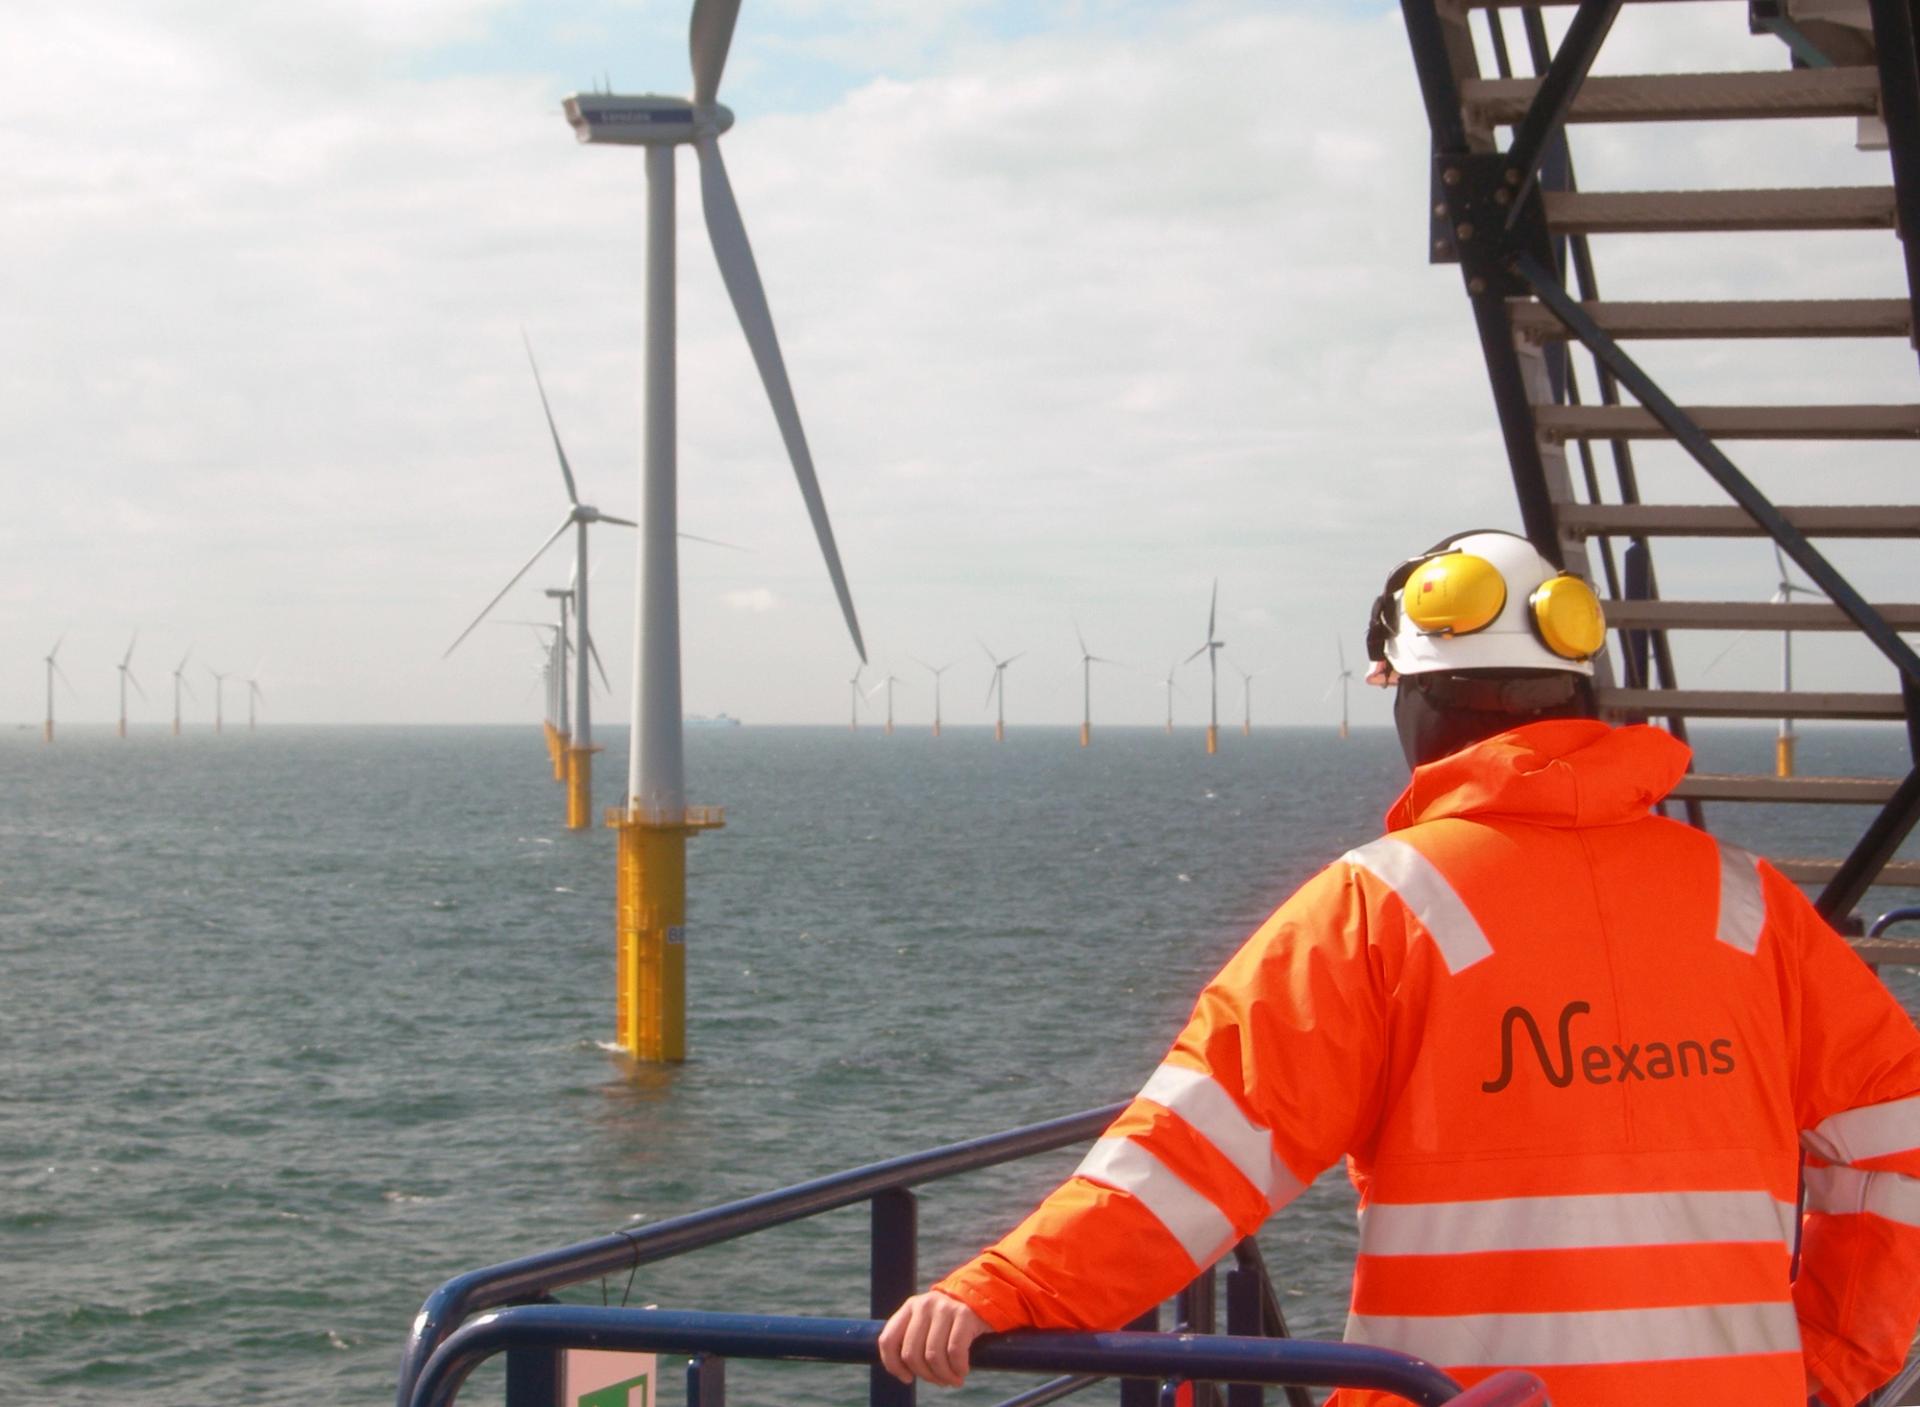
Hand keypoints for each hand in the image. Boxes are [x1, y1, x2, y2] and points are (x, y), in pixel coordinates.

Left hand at [877, 1290, 991, 1387]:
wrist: (985, 1299)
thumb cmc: (951, 1322)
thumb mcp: (928, 1323)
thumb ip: (913, 1340)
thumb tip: (904, 1373)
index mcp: (910, 1307)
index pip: (888, 1340)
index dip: (893, 1366)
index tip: (907, 1378)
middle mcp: (924, 1305)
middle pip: (911, 1354)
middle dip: (925, 1375)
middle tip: (939, 1381)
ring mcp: (944, 1308)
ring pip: (933, 1356)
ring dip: (943, 1376)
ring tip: (952, 1380)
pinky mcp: (965, 1314)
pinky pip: (955, 1352)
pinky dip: (958, 1368)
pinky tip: (963, 1372)